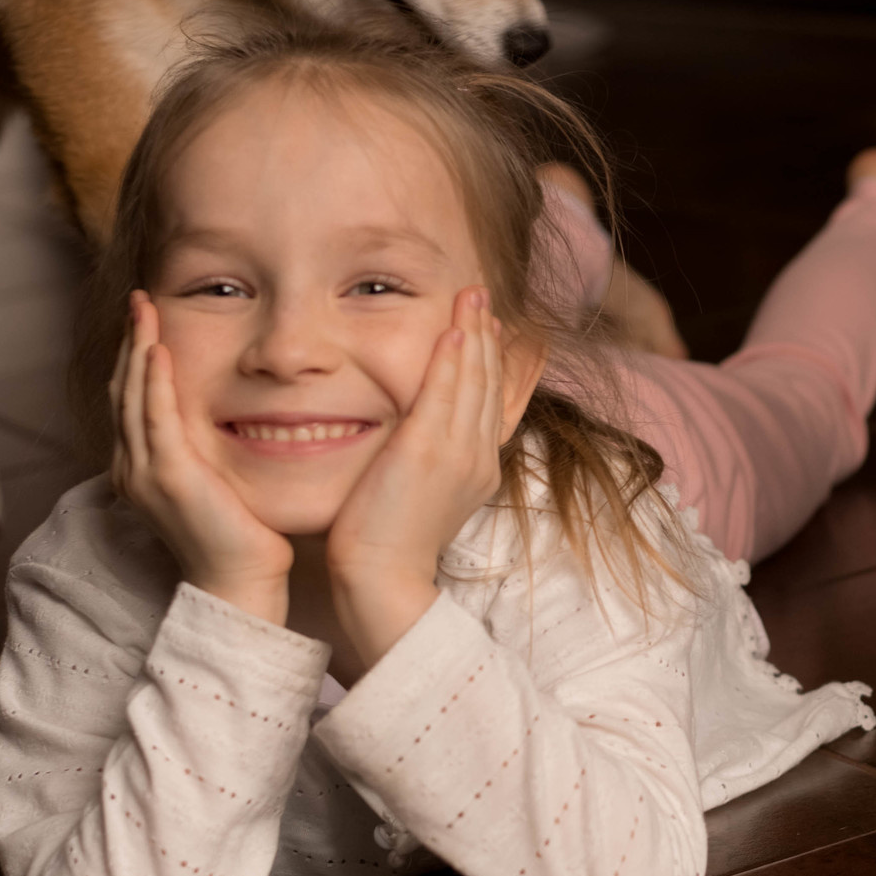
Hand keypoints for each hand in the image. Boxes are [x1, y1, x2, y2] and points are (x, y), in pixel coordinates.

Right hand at [109, 291, 292, 622]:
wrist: (241, 581)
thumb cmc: (241, 536)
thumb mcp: (219, 482)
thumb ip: (210, 450)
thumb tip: (227, 419)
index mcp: (143, 468)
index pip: (133, 399)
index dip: (136, 356)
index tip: (146, 318)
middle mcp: (133, 467)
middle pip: (123, 389)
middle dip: (130, 340)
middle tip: (137, 298)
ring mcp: (145, 472)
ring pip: (132, 396)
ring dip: (137, 347)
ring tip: (142, 308)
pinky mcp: (169, 476)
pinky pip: (155, 417)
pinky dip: (154, 381)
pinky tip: (158, 350)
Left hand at [326, 287, 508, 665]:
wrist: (382, 577)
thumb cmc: (387, 545)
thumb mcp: (420, 498)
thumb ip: (428, 464)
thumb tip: (416, 442)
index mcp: (479, 469)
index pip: (492, 402)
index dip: (493, 361)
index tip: (490, 329)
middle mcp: (478, 457)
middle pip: (489, 384)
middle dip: (488, 337)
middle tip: (483, 298)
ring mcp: (458, 453)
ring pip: (473, 381)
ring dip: (474, 334)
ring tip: (473, 298)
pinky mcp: (429, 451)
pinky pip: (446, 393)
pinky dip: (453, 359)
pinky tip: (453, 331)